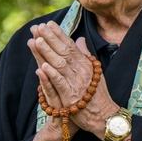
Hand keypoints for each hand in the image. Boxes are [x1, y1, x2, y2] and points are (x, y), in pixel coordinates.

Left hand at [27, 21, 117, 138]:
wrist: (104, 116)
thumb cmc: (97, 94)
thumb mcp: (93, 71)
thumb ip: (84, 55)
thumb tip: (80, 39)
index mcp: (84, 64)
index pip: (70, 45)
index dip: (58, 34)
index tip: (48, 24)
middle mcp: (81, 70)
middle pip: (63, 51)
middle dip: (50, 38)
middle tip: (39, 27)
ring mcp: (76, 83)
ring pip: (60, 64)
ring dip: (48, 52)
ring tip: (37, 41)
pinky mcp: (71, 96)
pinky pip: (60, 83)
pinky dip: (52, 75)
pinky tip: (43, 67)